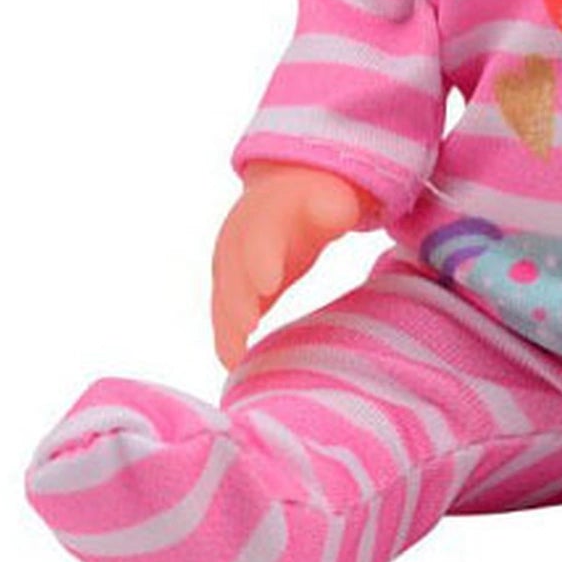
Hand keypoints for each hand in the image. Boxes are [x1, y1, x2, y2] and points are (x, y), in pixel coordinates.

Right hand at [210, 163, 377, 368]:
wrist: (284, 198)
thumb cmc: (313, 203)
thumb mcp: (328, 197)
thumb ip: (331, 206)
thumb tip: (337, 210)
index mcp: (267, 214)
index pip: (261, 236)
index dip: (263, 259)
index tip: (269, 284)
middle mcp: (240, 239)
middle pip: (234, 270)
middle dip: (238, 298)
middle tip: (247, 326)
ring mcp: (232, 263)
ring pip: (224, 296)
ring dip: (226, 326)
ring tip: (235, 358)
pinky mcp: (234, 287)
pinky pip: (225, 313)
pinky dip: (227, 337)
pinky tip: (233, 363)